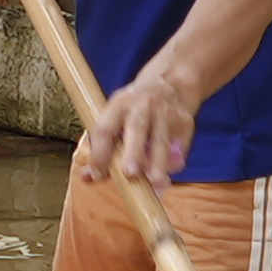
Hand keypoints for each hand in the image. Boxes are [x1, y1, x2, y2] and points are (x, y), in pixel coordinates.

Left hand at [71, 69, 196, 186]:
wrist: (169, 85)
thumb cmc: (133, 111)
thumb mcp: (115, 118)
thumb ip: (102, 149)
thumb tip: (87, 178)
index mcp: (119, 104)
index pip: (105, 128)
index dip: (100, 153)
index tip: (97, 176)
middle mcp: (142, 105)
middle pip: (137, 127)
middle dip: (133, 151)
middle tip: (131, 173)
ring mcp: (166, 112)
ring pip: (161, 140)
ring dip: (159, 164)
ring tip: (157, 185)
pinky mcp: (185, 122)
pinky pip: (179, 147)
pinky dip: (174, 162)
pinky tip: (168, 174)